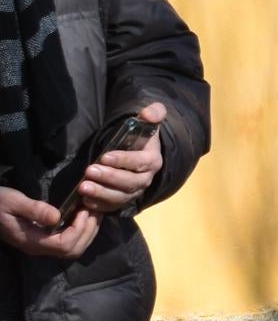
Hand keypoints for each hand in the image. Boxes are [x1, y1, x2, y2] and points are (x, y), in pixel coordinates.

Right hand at [0, 190, 93, 259]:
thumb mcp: (12, 202)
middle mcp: (39, 248)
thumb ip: (34, 210)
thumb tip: (57, 217)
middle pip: (73, 250)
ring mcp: (42, 245)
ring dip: (88, 231)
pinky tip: (84, 215)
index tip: (84, 209)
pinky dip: (82, 230)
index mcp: (32, 241)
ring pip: (74, 248)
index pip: (65, 245)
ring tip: (94, 210)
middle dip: (89, 231)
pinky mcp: (44, 239)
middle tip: (95, 209)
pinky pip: (69, 241)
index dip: (79, 229)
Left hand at [67, 104, 166, 219]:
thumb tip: (148, 114)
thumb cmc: (140, 136)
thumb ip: (153, 113)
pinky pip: (112, 207)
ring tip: (82, 187)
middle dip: (109, 178)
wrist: (138, 152)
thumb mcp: (149, 120)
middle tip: (89, 171)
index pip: (140, 162)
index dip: (123, 160)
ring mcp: (133, 192)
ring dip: (101, 194)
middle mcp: (146, 179)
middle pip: (130, 183)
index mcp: (152, 160)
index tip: (104, 156)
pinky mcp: (122, 200)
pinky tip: (85, 200)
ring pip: (120, 197)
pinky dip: (99, 206)